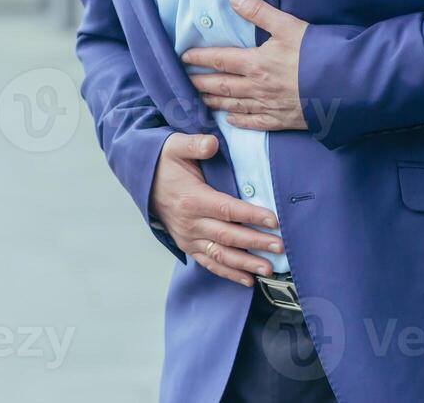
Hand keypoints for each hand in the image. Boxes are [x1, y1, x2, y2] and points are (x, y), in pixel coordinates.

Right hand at [148, 132, 283, 286]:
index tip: (273, 220)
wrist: (143, 180)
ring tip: (268, 269)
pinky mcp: (188, 245)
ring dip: (245, 264)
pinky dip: (228, 273)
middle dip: (255, 242)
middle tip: (279, 246)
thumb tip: (213, 143)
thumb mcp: (175, 146)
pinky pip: (209, 263)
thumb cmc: (164, 163)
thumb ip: (195, 144)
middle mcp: (190, 223)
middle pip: (228, 235)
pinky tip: (248, 280)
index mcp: (192, 199)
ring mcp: (188, 237)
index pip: (227, 209)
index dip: (251, 215)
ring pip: (220, 254)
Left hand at [183, 0, 309, 130]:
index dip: (200, 58)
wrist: (346, 85)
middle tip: (183, 82)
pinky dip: (240, 121)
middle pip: (221, 85)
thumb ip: (259, 12)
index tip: (184, 57)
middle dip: (200, 82)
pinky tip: (230, 120)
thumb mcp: (289, 25)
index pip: (220, 60)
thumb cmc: (318, 52)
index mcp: (256, 63)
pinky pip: (255, 122)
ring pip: (234, 105)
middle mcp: (258, 87)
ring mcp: (270, 105)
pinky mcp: (284, 119)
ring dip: (214, 102)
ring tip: (198, 99)